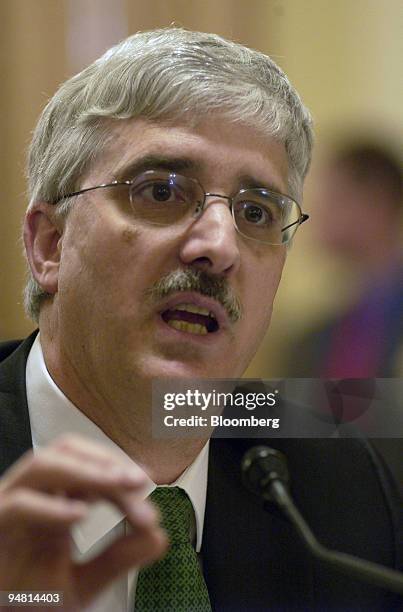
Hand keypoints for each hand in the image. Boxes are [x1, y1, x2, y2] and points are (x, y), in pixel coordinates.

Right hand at [0, 434, 166, 610]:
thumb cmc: (29, 603)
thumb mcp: (83, 583)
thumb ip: (118, 559)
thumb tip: (159, 537)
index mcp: (54, 498)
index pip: (88, 465)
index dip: (119, 467)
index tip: (148, 482)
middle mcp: (32, 495)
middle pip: (68, 452)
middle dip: (106, 461)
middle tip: (139, 481)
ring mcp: (10, 507)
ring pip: (41, 465)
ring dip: (84, 471)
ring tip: (118, 485)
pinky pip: (19, 506)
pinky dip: (50, 507)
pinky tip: (79, 515)